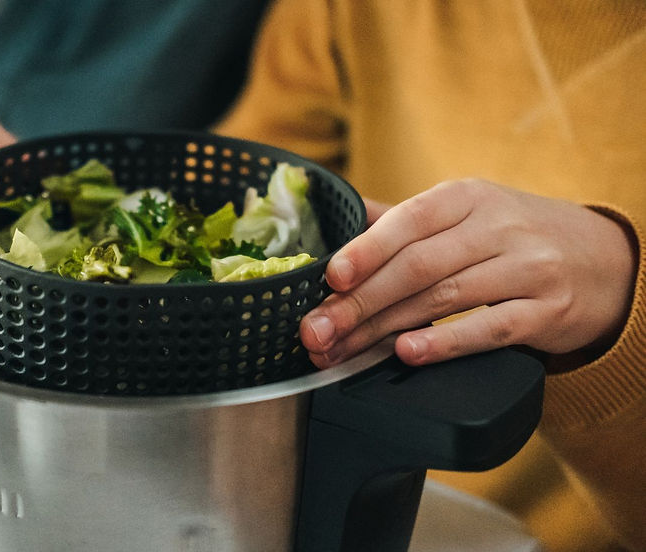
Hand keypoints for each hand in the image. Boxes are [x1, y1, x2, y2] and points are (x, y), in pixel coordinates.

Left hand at [301, 179, 637, 367]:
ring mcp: (527, 268)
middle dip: (360, 302)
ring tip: (343, 348)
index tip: (330, 278)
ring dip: (385, 328)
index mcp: (466, 198)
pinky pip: (489, 329)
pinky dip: (445, 342)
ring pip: (445, 298)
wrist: (604, 259)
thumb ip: (403, 219)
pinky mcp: (547, 311)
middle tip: (318, 330)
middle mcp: (497, 227)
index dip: (366, 250)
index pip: (409, 220)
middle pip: (418, 266)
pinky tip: (408, 352)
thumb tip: (342, 217)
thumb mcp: (465, 212)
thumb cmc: (514, 236)